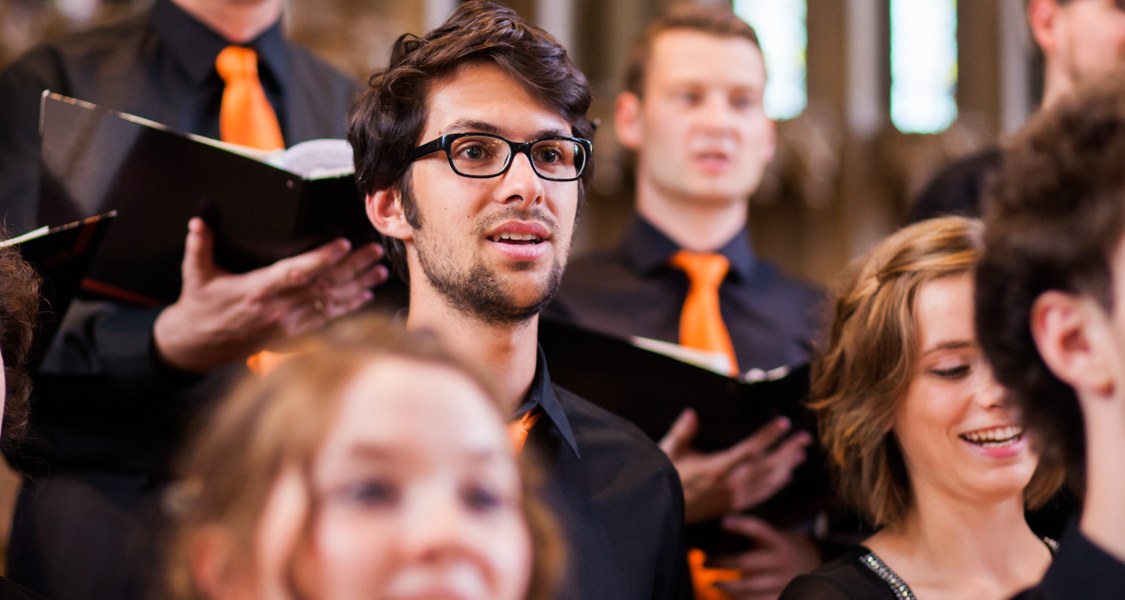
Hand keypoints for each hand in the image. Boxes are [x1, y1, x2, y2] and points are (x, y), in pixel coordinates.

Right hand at [154, 217, 387, 371]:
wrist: (196, 347)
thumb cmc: (199, 307)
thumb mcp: (195, 274)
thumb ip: (199, 245)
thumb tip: (198, 220)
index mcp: (256, 290)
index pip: (295, 272)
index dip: (321, 259)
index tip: (343, 244)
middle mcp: (276, 309)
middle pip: (322, 286)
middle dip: (352, 268)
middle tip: (375, 251)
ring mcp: (286, 324)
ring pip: (329, 303)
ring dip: (357, 287)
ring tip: (380, 271)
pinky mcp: (291, 335)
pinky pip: (325, 320)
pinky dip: (347, 307)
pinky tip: (365, 296)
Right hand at [660, 409, 811, 522]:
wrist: (663, 510)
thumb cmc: (666, 478)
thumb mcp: (669, 451)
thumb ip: (682, 431)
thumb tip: (692, 413)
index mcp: (717, 468)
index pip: (750, 448)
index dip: (768, 435)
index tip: (784, 423)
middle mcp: (731, 484)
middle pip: (767, 465)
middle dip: (787, 450)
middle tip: (804, 437)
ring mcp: (735, 497)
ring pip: (768, 480)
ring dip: (787, 466)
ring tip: (801, 453)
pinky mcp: (734, 506)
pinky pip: (762, 494)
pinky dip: (776, 484)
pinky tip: (786, 476)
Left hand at [708, 516, 821, 599]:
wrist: (809, 563)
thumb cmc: (777, 548)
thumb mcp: (771, 537)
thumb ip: (751, 536)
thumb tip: (722, 529)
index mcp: (777, 541)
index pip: (759, 530)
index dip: (742, 525)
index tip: (724, 522)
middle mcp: (780, 561)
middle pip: (746, 562)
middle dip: (723, 563)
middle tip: (705, 561)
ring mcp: (782, 581)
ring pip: (750, 586)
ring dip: (729, 586)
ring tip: (715, 583)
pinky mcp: (781, 595)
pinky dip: (742, 599)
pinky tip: (730, 596)